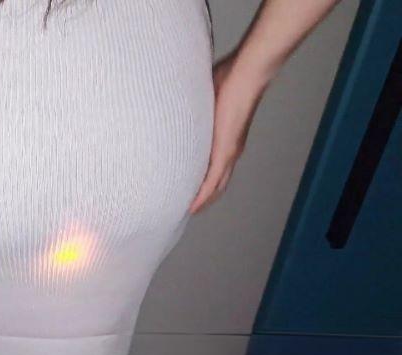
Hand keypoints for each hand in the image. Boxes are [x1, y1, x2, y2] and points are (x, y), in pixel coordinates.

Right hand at [189, 51, 267, 214]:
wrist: (246, 74)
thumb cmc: (229, 77)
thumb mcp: (206, 96)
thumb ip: (195, 103)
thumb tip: (177, 98)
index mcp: (227, 138)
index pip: (216, 166)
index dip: (206, 180)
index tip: (189, 189)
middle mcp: (231, 149)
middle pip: (218, 182)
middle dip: (204, 196)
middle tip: (185, 207)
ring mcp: (230, 152)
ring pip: (216, 185)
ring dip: (203, 199)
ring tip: (186, 211)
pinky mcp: (225, 151)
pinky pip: (212, 180)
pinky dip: (203, 196)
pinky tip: (192, 206)